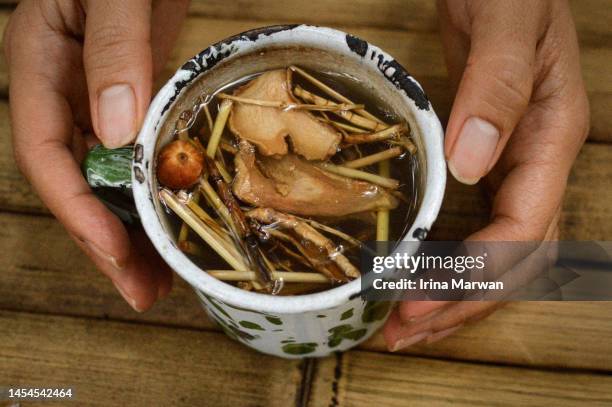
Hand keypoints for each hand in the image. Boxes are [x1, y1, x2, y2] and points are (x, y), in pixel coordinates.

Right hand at [4, 0, 188, 310]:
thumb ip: (113, 49)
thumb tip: (115, 129)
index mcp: (40, 64)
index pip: (48, 155)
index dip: (77, 211)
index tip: (115, 253)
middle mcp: (67, 88)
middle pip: (78, 181)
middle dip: (107, 240)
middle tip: (144, 289)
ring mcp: (102, 93)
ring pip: (108, 174)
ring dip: (131, 226)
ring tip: (162, 274)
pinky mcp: (136, 91)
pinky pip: (137, 152)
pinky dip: (151, 189)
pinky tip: (172, 215)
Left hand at [384, 0, 588, 350]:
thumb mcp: (506, 22)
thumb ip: (498, 89)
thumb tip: (473, 163)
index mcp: (549, 136)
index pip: (524, 226)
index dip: (474, 271)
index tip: (415, 299)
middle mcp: (537, 161)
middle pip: (514, 257)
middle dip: (461, 303)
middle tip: (402, 332)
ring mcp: (513, 165)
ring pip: (497, 252)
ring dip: (454, 295)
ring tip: (405, 326)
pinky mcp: (485, 162)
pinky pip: (475, 226)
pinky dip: (447, 262)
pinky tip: (416, 278)